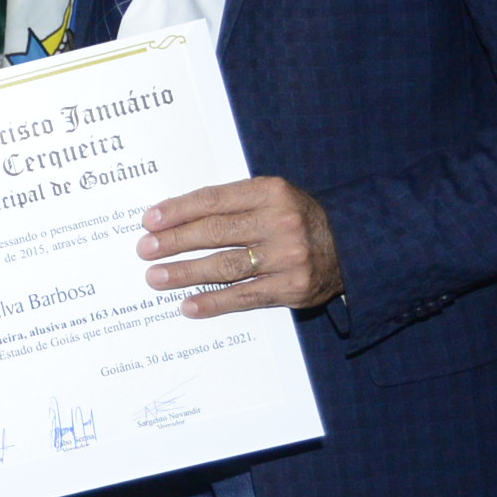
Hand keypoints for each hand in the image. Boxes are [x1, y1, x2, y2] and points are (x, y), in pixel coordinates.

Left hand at [139, 177, 341, 316]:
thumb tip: (174, 217)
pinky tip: (188, 305)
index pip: (213, 200)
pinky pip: (246, 297)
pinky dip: (214, 302)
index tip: (149, 221)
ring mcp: (288, 257)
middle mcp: (280, 222)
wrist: (352, 245)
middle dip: (175, 242)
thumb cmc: (296, 218)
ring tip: (156, 277)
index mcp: (271, 192)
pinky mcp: (294, 288)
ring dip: (186, 273)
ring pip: (226, 266)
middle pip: (215, 232)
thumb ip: (232, 203)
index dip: (178, 211)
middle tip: (145, 250)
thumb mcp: (272, 197)